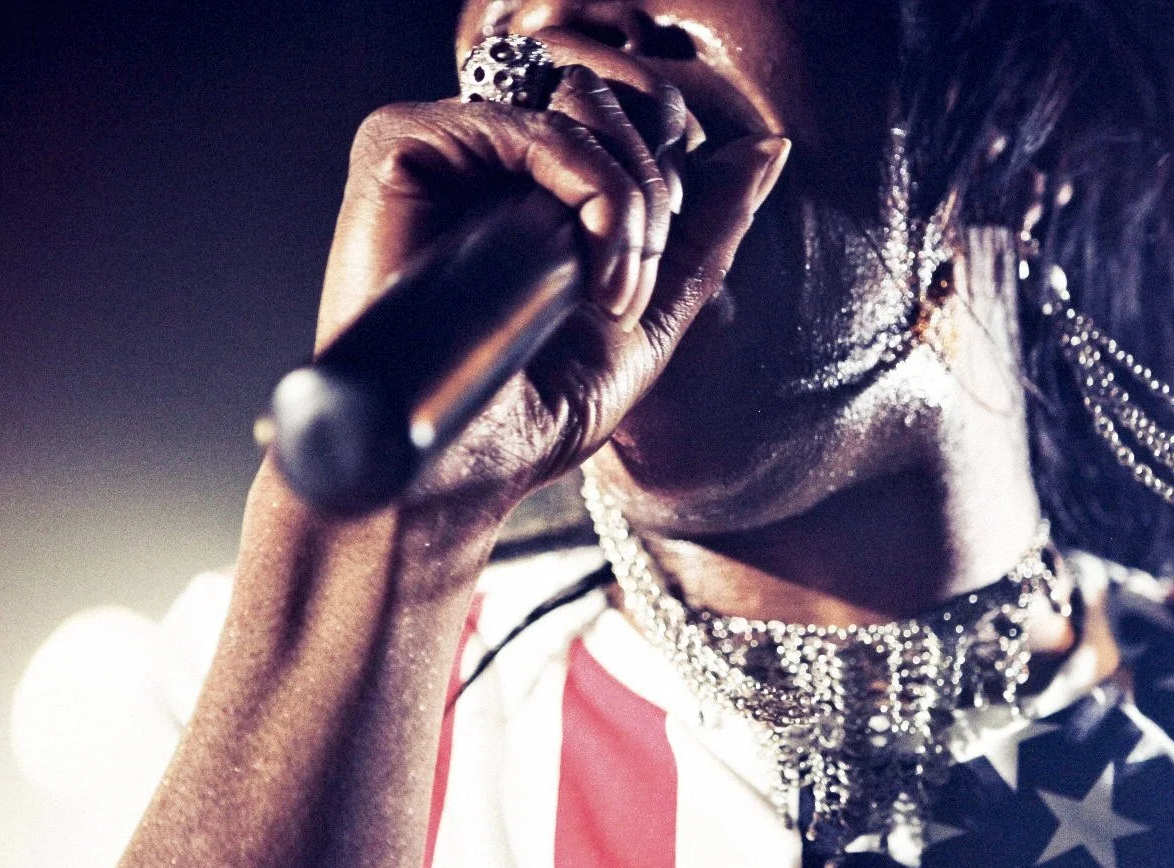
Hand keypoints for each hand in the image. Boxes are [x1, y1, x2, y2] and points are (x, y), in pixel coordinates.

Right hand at [306, 33, 789, 547]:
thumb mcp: (656, 314)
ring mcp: (452, 151)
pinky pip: (521, 118)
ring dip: (627, 199)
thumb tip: (769, 147)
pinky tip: (586, 270)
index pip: (636, 117)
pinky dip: (584, 185)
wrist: (469, 465)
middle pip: (613, 96)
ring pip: (577, 101)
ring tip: (612, 293)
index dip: (675, 174)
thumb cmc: (543, 409)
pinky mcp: (404, 148)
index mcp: (549, 187)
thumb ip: (709, 228)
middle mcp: (499, 159)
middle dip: (657, 187)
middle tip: (637, 282)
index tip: (661, 264)